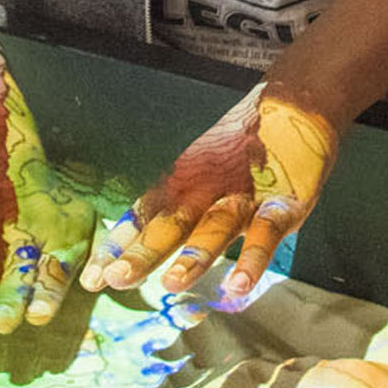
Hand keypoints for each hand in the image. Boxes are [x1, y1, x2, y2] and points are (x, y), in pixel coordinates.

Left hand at [84, 85, 338, 308]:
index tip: (90, 278)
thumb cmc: (243, 147)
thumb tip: (129, 244)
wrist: (296, 102)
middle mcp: (207, 187)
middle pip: (170, 223)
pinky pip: (265, 234)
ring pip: (214, 227)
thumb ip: (171, 208)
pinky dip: (252, 259)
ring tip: (171, 284)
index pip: (144, 216)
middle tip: (116, 279)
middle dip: (142, 252)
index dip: (118, 245)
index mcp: (184, 181)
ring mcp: (244, 195)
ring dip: (193, 256)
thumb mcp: (200, 170)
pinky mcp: (283, 202)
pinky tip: (239, 285)